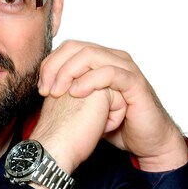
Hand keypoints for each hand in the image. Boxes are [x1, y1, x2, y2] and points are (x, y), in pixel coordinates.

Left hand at [36, 41, 187, 171]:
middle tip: (45, 90)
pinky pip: (110, 73)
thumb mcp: (86, 107)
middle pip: (76, 47)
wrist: (147, 141)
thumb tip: (44, 91)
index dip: (50, 64)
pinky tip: (76, 93)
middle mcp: (113, 59)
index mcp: (101, 60)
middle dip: (54, 67)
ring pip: (91, 55)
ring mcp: (125, 68)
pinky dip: (90, 80)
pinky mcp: (135, 83)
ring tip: (57, 92)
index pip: (68, 48)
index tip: (40, 88)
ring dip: (68, 72)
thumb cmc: (119, 125)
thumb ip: (69, 94)